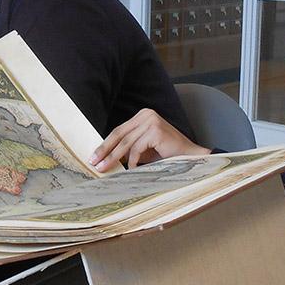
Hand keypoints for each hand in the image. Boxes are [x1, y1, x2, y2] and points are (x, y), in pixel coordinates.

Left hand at [88, 108, 208, 170]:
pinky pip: (137, 148)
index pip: (119, 130)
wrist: (190, 157)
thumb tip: (105, 157)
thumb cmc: (166, 154)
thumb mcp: (142, 149)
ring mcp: (151, 121)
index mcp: (142, 116)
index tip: (94, 156)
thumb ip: (127, 148)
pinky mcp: (156, 130)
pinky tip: (132, 169)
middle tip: (94, 162)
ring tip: (105, 168)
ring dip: (114, 158)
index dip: (105, 144)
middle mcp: (146, 115)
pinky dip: (132, 160)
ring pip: (126, 142)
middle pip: (119, 134)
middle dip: (105, 150)